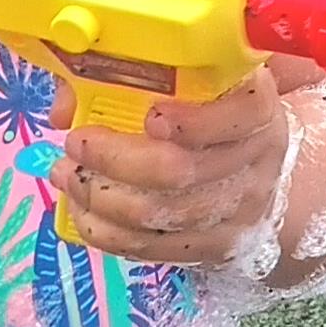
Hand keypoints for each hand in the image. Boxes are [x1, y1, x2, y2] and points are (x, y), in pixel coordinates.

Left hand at [48, 68, 293, 267]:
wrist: (260, 178)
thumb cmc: (214, 115)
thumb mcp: (196, 84)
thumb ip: (133, 78)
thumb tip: (66, 107)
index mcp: (257, 110)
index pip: (243, 113)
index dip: (196, 120)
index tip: (150, 117)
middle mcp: (256, 161)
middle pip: (182, 170)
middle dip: (115, 159)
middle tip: (75, 143)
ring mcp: (238, 211)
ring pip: (161, 214)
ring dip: (100, 197)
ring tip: (65, 176)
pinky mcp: (216, 248)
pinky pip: (154, 247)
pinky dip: (108, 233)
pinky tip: (83, 212)